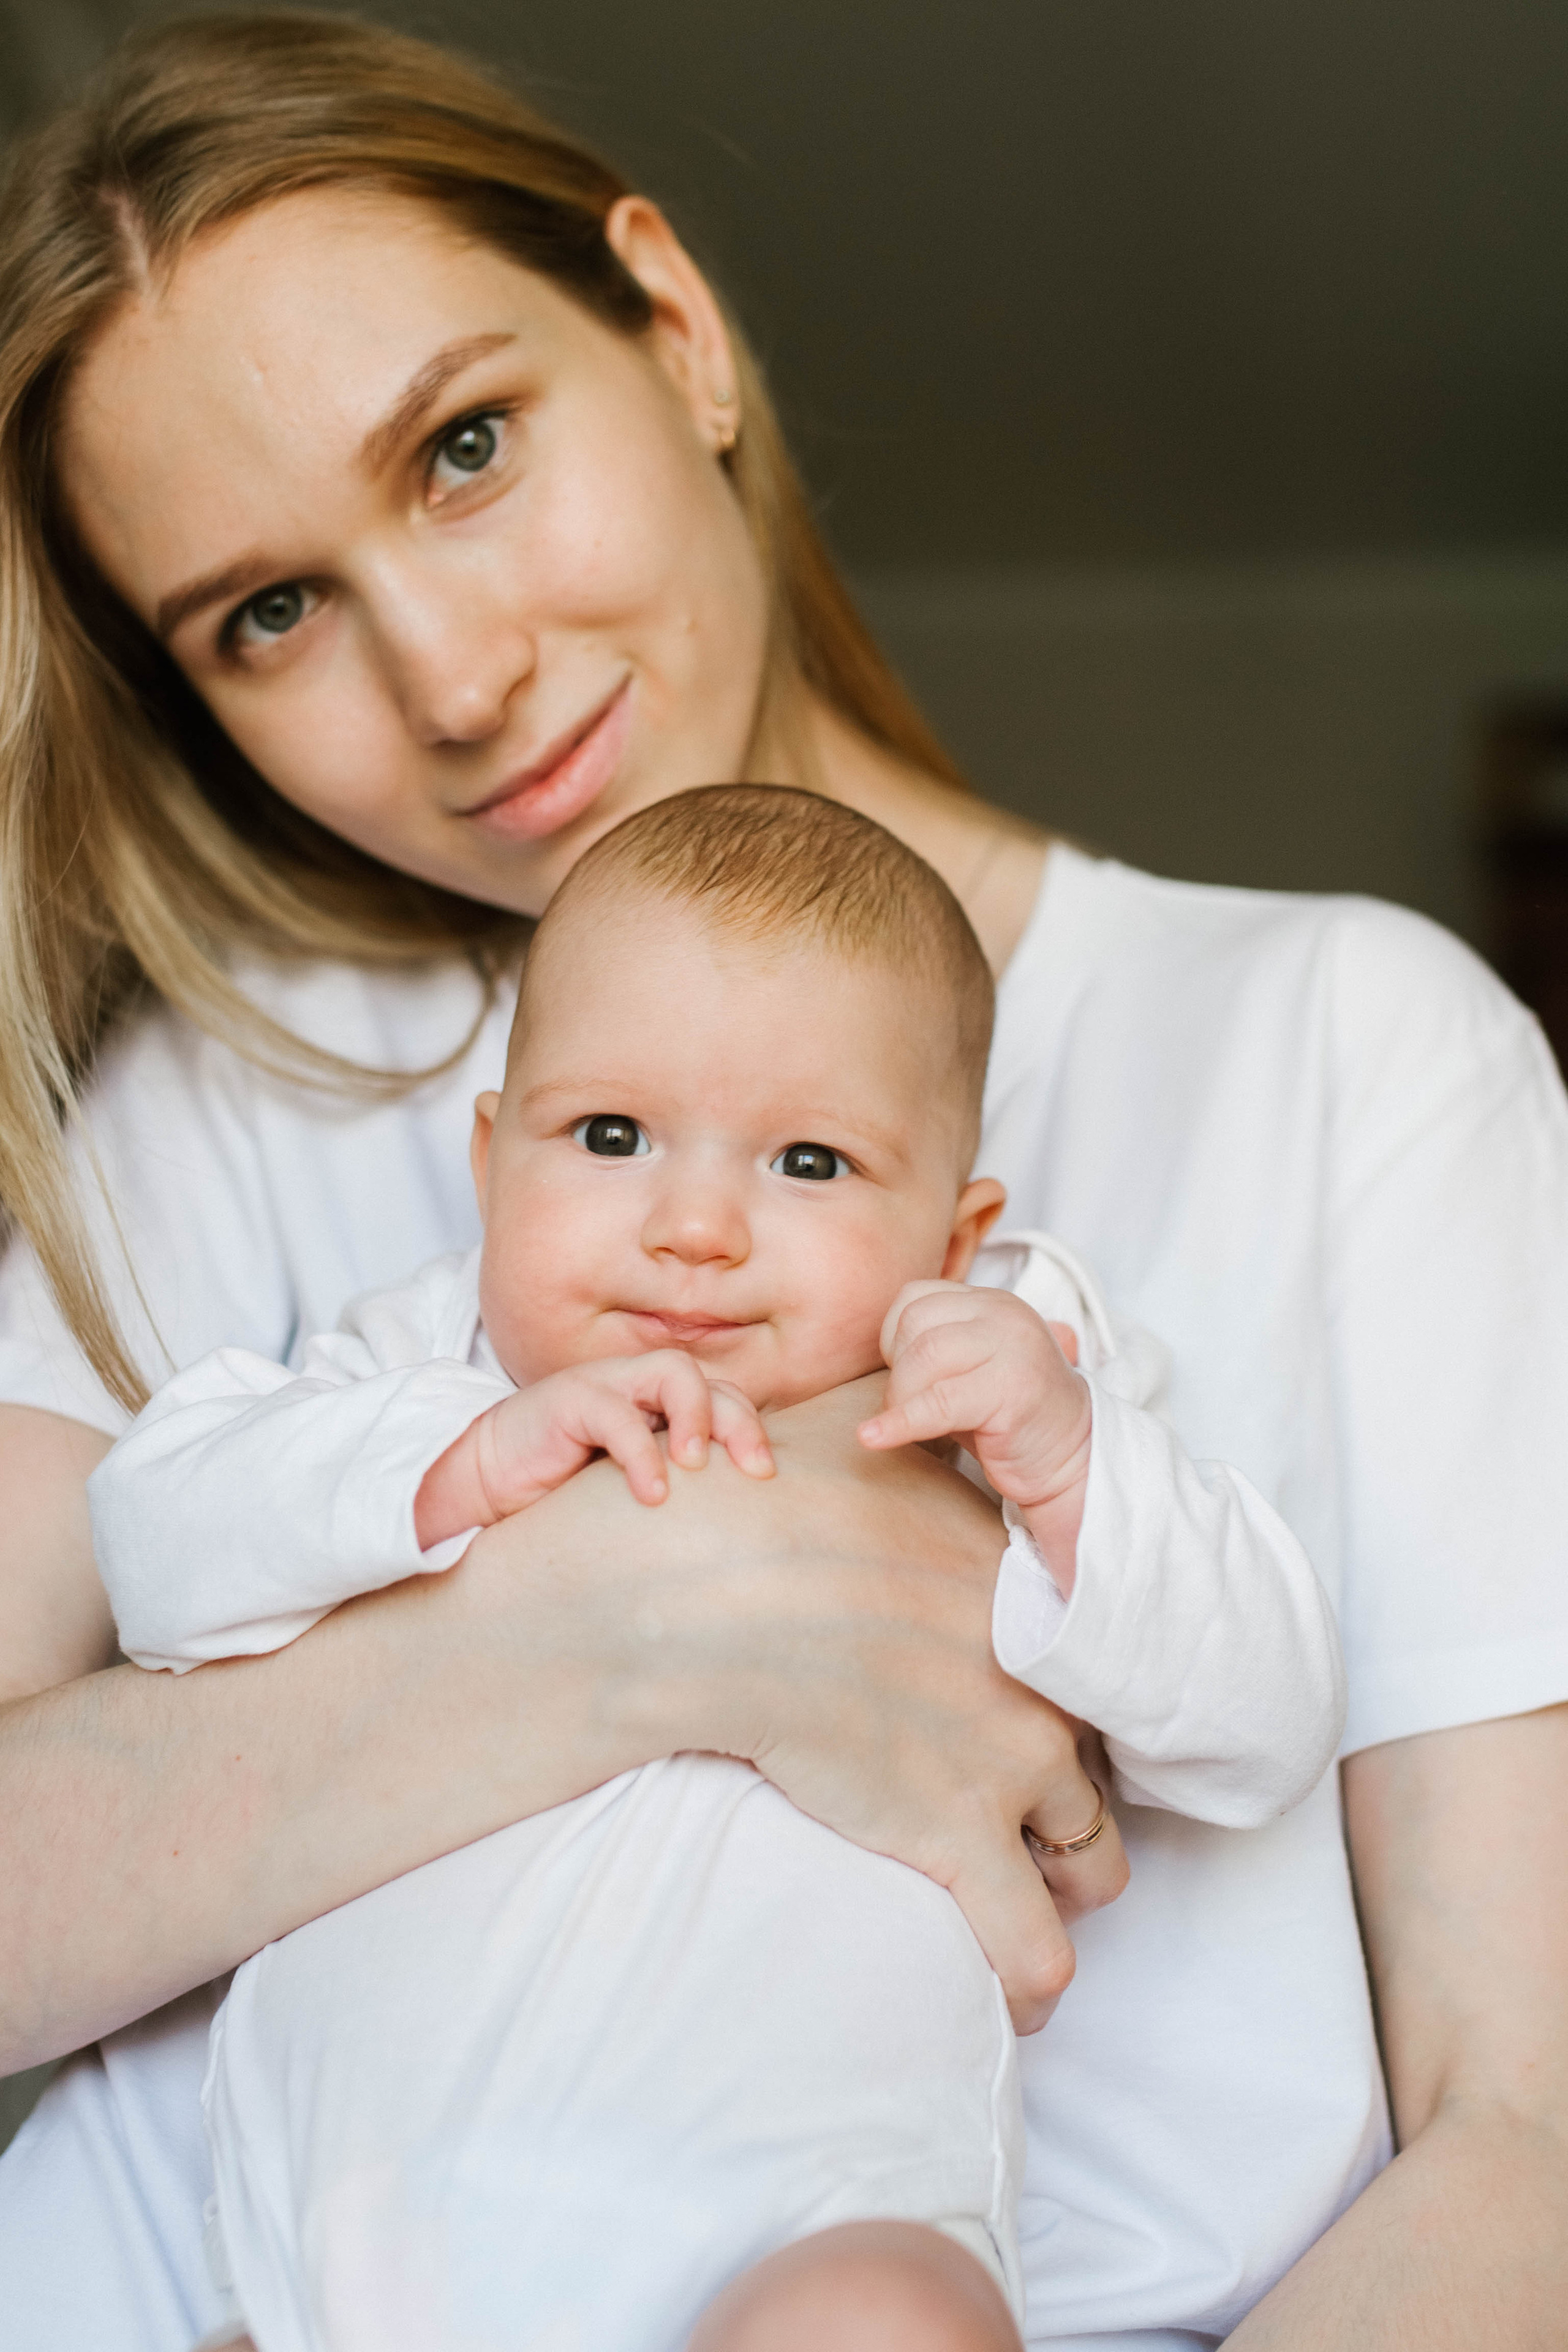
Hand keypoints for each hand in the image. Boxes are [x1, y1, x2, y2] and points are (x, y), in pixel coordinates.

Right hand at [416, 1353, 773, 1545]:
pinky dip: (640, 1453)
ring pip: (674, 1372)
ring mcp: (605, 1385)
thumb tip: (738, 1528)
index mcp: (660, 1406)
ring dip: (698, 1416)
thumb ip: (675, 1486)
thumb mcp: (631, 1489)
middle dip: (741, 1422)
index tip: (767, 1478)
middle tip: (755, 1472)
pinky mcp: (568, 1400)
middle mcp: (639, 1388)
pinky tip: (651, 1494)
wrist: (487, 1482)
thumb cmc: (563, 1491)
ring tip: (698, 1466)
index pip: (725, 1400)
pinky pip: (616, 1414)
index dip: (752, 1430)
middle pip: (711, 1382)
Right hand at [484, 1373, 1127, 2030]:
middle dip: (1073, 1799)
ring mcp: (1009, 1764)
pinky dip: (1032, 1980)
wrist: (690, 1592)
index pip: (1087, 1655)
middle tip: (1023, 1815)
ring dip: (1065, 1884)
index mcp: (1020, 1583)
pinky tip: (1014, 1992)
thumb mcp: (857, 1414)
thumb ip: (927, 1383)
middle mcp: (1039, 1673)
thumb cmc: (755, 1498)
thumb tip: (1009, 1315)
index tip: (1023, 1706)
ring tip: (1022, 1897)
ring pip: (1097, 1861)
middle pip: (1103, 1761)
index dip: (1059, 1689)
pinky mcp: (959, 1846)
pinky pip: (1035, 1955)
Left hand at [858, 1282, 1092, 1591]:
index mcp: (991, 1303)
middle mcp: (1004, 1315)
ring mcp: (1013, 1349)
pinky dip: (899, 1423)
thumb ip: (928, 1350)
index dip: (893, 1339)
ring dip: (903, 1399)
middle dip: (897, 1373)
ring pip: (923, 1358)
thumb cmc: (1007, 1420)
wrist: (1071, 1462)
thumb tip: (871, 1356)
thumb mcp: (967, 1370)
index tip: (904, 1378)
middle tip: (909, 1409)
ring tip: (914, 1424)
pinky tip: (874, 1439)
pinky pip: (938, 1402)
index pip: (914, 1298)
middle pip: (914, 1324)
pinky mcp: (1012, 1391)